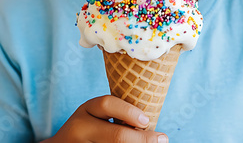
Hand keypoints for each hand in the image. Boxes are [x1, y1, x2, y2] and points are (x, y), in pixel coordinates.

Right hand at [44, 95, 168, 142]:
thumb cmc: (88, 128)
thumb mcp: (95, 115)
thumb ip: (114, 116)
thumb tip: (150, 123)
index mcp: (86, 109)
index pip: (107, 104)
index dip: (129, 112)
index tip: (147, 121)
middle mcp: (80, 127)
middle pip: (115, 134)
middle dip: (142, 139)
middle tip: (162, 139)